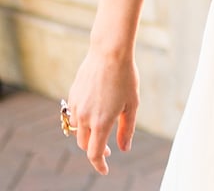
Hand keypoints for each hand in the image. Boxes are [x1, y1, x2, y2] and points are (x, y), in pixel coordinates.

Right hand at [64, 47, 139, 174]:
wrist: (110, 52)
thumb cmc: (125, 76)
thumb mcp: (132, 104)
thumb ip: (127, 129)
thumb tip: (123, 149)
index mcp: (101, 122)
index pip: (95, 153)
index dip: (100, 164)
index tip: (105, 169)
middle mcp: (85, 117)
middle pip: (84, 144)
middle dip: (95, 149)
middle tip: (108, 148)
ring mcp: (76, 107)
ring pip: (78, 130)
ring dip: (88, 133)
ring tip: (103, 125)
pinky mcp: (72, 96)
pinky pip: (75, 114)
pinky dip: (83, 118)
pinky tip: (96, 108)